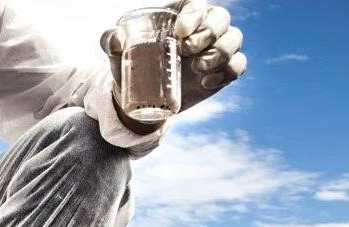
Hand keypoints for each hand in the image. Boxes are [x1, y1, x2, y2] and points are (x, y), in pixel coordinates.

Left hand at [101, 1, 246, 122]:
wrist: (141, 95)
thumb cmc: (132, 63)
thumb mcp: (117, 52)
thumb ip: (110, 40)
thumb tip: (116, 39)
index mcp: (181, 14)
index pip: (197, 3)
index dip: (194, 14)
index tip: (179, 32)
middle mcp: (204, 27)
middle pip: (221, 18)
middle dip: (208, 33)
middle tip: (186, 51)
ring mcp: (216, 48)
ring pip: (234, 39)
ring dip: (220, 52)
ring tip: (198, 68)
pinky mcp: (222, 70)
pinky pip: (238, 65)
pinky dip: (227, 72)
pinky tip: (206, 82)